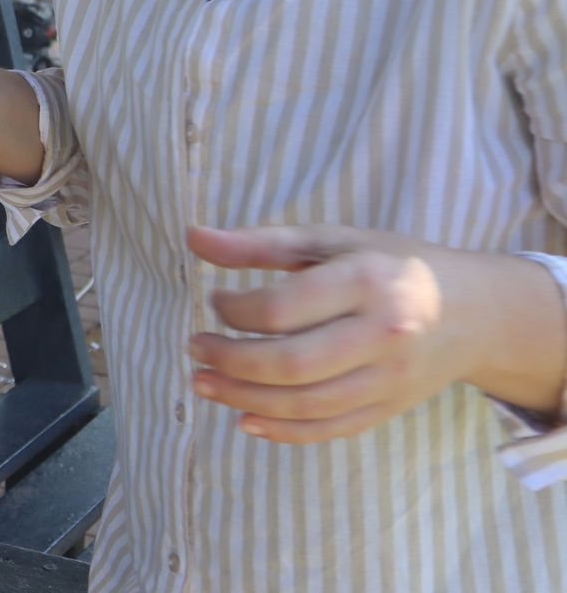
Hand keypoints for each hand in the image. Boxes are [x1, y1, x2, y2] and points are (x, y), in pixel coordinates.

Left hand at [187, 224, 490, 444]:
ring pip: (307, 403)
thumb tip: (193, 236)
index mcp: (367, 282)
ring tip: (203, 382)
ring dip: (244, 398)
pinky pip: (331, 429)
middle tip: (195, 347)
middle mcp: (384, 335)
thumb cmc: (389, 265)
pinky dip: (284, 431)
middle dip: (231, 361)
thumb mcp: (332, 240)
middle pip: (292, 363)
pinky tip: (245, 420)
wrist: (473, 311)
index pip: (284, 309)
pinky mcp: (391, 408)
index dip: (235, 310)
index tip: (215, 302)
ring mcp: (390, 379)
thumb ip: (262, 243)